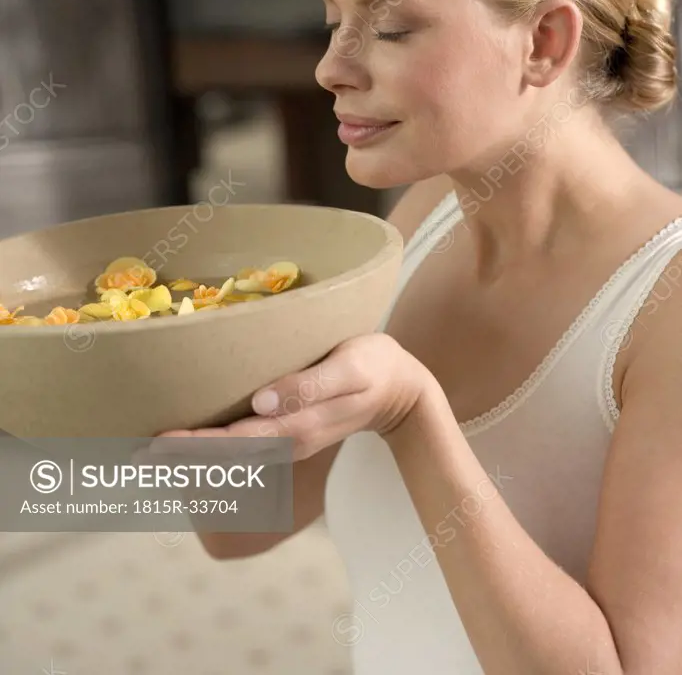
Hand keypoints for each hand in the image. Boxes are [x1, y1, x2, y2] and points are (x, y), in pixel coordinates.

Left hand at [150, 333, 433, 461]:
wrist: (402, 388)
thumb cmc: (375, 367)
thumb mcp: (352, 370)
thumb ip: (310, 387)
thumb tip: (263, 401)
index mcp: (296, 429)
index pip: (234, 443)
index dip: (194, 446)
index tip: (158, 442)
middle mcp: (286, 441)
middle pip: (225, 457)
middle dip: (180, 457)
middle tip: (135, 452)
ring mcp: (287, 441)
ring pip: (231, 457)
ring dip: (192, 457)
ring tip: (150, 453)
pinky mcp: (287, 432)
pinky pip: (242, 447)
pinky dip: (212, 449)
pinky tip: (191, 442)